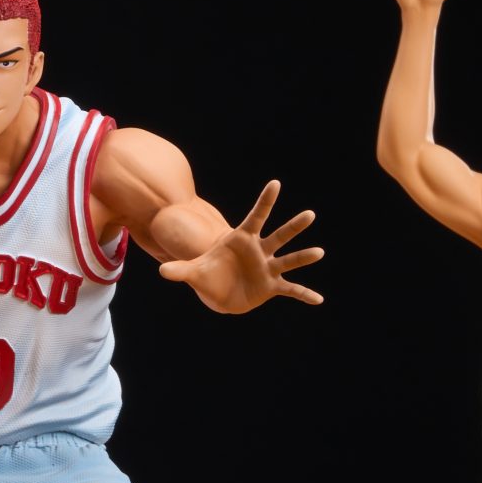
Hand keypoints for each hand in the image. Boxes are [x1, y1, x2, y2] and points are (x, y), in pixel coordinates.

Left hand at [158, 181, 324, 312]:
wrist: (218, 293)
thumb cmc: (208, 274)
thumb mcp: (192, 272)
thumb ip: (180, 270)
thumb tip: (162, 271)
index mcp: (241, 240)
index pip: (255, 217)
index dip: (264, 201)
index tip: (275, 183)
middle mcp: (259, 251)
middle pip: (279, 235)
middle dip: (294, 226)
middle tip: (310, 214)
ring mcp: (267, 268)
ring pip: (288, 259)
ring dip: (303, 257)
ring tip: (319, 252)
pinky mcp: (271, 286)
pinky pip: (290, 289)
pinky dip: (303, 294)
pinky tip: (318, 300)